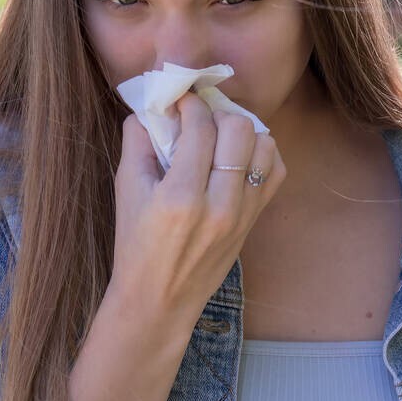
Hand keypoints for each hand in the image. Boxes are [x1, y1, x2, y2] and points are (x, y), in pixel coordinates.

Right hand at [110, 92, 285, 315]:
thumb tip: (154, 105)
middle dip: (217, 112)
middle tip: (200, 116)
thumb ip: (138, 141)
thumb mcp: (126, 191)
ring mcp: (242, 214)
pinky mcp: (254, 220)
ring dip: (242, 131)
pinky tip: (238, 153)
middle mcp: (219, 205)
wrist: (159, 300)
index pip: (201, 128)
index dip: (190, 103)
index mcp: (181, 198)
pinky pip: (275, 170)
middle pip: (239, 130)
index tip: (180, 100)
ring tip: (220, 134)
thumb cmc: (135, 245)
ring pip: (264, 146)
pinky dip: (261, 152)